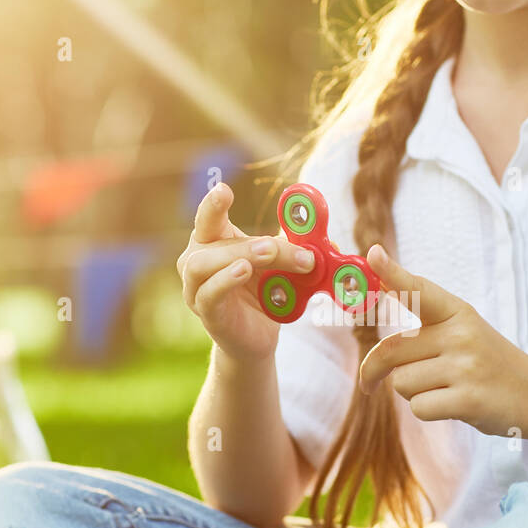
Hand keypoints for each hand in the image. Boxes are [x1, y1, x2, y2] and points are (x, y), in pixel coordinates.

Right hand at [177, 183, 316, 362]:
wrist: (258, 338)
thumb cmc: (265, 294)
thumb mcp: (283, 266)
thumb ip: (299, 249)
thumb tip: (332, 245)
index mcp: (214, 242)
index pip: (208, 217)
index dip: (213, 203)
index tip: (224, 189)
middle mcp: (196, 261)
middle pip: (220, 241)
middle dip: (255, 241)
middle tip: (280, 244)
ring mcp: (195, 288)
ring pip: (204, 264)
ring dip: (238, 255)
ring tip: (267, 253)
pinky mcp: (206, 312)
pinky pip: (208, 293)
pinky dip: (225, 279)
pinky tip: (243, 271)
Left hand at [357, 244, 527, 435]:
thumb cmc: (487, 363)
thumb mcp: (464, 331)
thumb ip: (426, 327)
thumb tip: (378, 330)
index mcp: (458, 312)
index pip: (419, 290)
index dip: (394, 273)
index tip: (374, 255)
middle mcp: (461, 334)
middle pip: (391, 350)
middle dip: (374, 370)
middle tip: (368, 382)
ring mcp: (466, 367)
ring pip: (401, 382)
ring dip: (412, 392)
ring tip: (443, 389)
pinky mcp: (468, 400)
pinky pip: (418, 407)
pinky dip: (427, 411)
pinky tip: (452, 405)